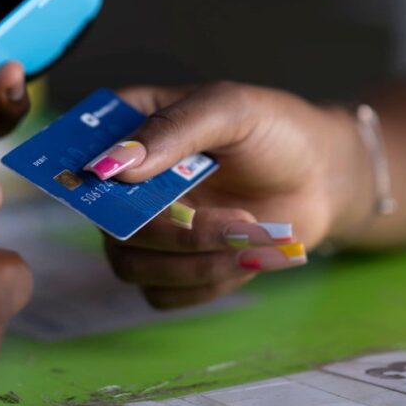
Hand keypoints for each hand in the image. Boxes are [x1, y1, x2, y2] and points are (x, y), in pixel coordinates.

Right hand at [90, 82, 372, 308]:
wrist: (323, 180)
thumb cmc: (277, 132)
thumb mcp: (231, 111)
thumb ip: (173, 130)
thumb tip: (115, 165)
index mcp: (130, 127)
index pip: (82, 151)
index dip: (92, 176)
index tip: (129, 187)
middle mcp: (125, 183)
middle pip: (109, 224)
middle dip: (179, 232)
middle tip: (240, 221)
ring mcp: (145, 228)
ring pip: (131, 266)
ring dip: (197, 264)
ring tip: (255, 239)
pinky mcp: (170, 268)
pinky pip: (162, 294)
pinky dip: (209, 284)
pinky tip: (249, 257)